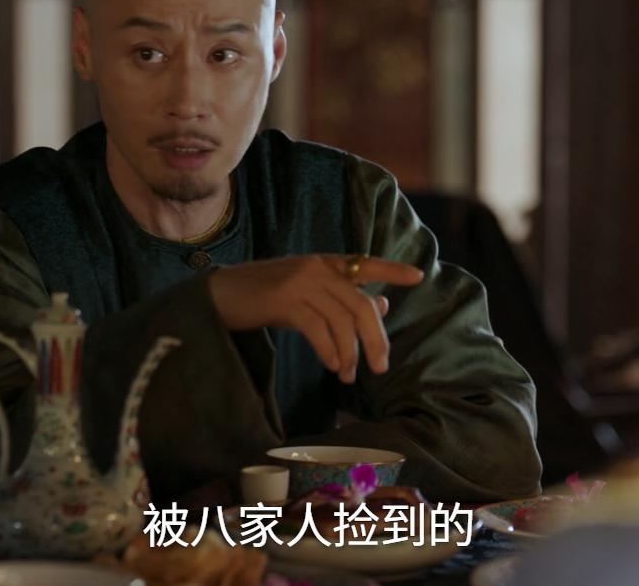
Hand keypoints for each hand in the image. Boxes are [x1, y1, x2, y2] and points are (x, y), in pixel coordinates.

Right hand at [207, 255, 424, 383]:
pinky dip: (330, 351)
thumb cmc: (265, 296)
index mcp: (325, 263)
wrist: (220, 295)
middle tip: (381, 366)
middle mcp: (317, 269)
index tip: (418, 277)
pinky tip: (333, 366)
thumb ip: (341, 298)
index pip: (366, 263)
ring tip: (349, 375)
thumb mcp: (307, 293)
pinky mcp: (283, 300)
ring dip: (351, 353)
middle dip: (376, 339)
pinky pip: (318, 328)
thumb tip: (383, 306)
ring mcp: (301, 282)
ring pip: (342, 320)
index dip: (392, 271)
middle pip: (361, 305)